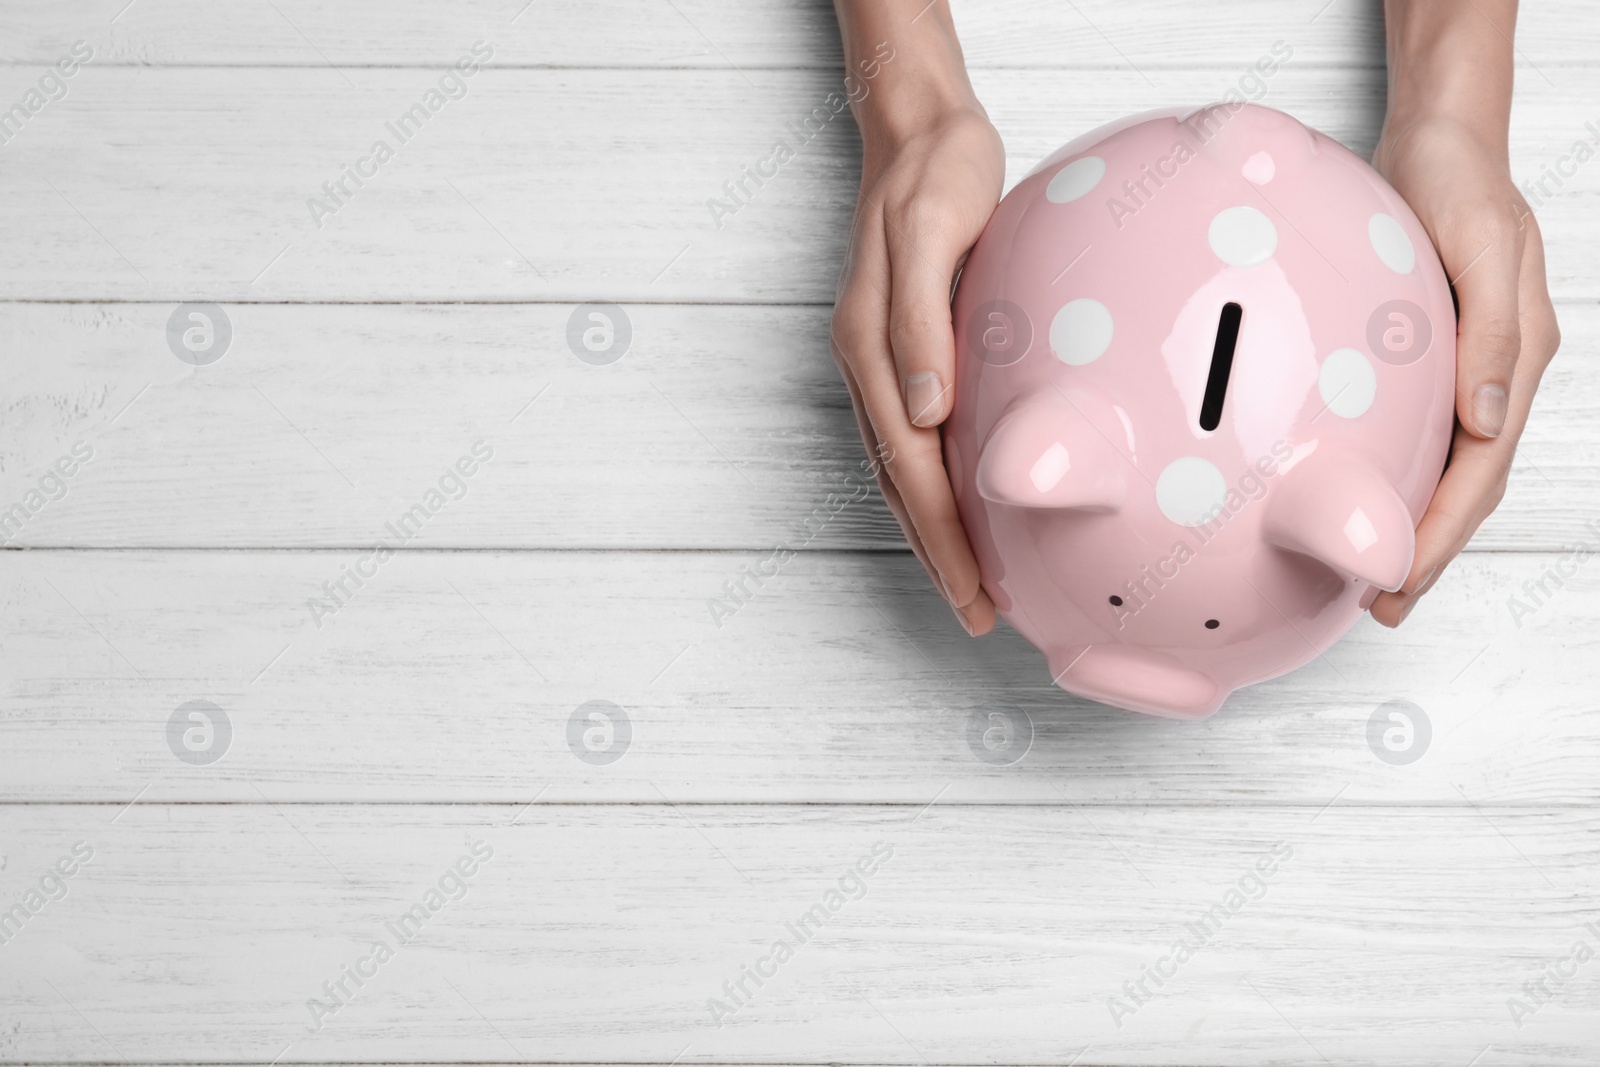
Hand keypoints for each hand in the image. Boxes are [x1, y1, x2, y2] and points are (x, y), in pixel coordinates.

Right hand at [831, 104, 1002, 635]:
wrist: (917, 130)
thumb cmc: (935, 174)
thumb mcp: (931, 231)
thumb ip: (920, 322)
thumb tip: (925, 411)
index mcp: (870, 346)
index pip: (911, 466)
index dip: (941, 537)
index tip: (972, 592)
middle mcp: (866, 364)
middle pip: (900, 484)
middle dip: (937, 555)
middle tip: (976, 613)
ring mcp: (875, 361)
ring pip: (899, 469)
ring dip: (931, 531)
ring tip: (966, 582)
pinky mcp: (896, 351)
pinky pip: (908, 437)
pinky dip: (930, 484)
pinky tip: (957, 504)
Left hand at [1369, 115, 1560, 625]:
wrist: (1440, 141)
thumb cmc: (1461, 183)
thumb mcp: (1484, 247)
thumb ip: (1495, 335)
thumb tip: (1488, 423)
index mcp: (1518, 360)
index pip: (1481, 470)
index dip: (1444, 534)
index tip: (1403, 581)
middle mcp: (1496, 375)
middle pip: (1466, 484)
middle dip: (1430, 551)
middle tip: (1384, 606)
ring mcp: (1466, 370)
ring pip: (1444, 466)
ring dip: (1414, 523)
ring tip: (1373, 575)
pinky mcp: (1433, 358)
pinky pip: (1418, 431)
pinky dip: (1396, 473)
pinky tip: (1361, 495)